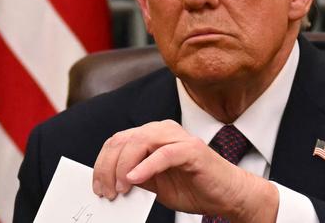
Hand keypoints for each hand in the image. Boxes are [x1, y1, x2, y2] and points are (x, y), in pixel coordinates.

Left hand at [92, 120, 277, 221]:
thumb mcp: (156, 184)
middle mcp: (163, 130)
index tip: (97, 187)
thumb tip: (110, 182)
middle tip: (106, 191)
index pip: (118, 141)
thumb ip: (136, 177)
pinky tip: (135, 179)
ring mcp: (178, 137)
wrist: (227, 195)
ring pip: (140, 141)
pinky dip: (146, 166)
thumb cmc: (194, 187)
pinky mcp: (192, 149)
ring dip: (124, 166)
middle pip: (124, 140)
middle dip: (108, 167)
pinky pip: (163, 154)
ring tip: (120, 188)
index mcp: (152, 135)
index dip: (102, 163)